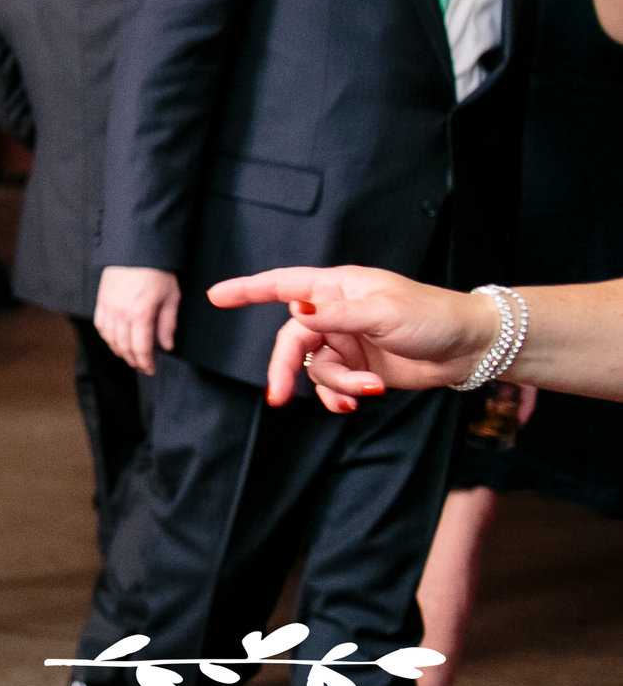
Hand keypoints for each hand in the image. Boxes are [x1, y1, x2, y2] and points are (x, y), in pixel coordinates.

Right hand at [95, 265, 180, 374]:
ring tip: (130, 355)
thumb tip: (166, 346)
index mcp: (140, 313)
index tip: (151, 370)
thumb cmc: (158, 271)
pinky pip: (100, 324)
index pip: (140, 348)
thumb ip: (167, 324)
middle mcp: (121, 312)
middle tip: (142, 366)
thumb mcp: (171, 297)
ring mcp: (108, 306)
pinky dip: (107, 336)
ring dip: (119, 350)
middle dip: (133, 360)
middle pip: (123, 346)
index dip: (146, 363)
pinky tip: (115, 339)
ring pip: (109, 338)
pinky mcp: (102, 299)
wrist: (137, 248)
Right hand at [212, 265, 497, 411]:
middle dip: (286, 369)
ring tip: (366, 391)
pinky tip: (360, 400)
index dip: (247, 290)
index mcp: (337, 288)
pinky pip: (334, 384)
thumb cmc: (433, 316)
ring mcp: (347, 341)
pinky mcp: (361, 366)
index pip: (282, 285)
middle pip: (292, 340)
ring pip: (315, 367)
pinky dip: (342, 394)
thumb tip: (296, 310)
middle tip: (278, 396)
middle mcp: (336, 313)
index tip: (214, 296)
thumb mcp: (383, 313)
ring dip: (335, 384)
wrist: (472, 348)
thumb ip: (336, 314)